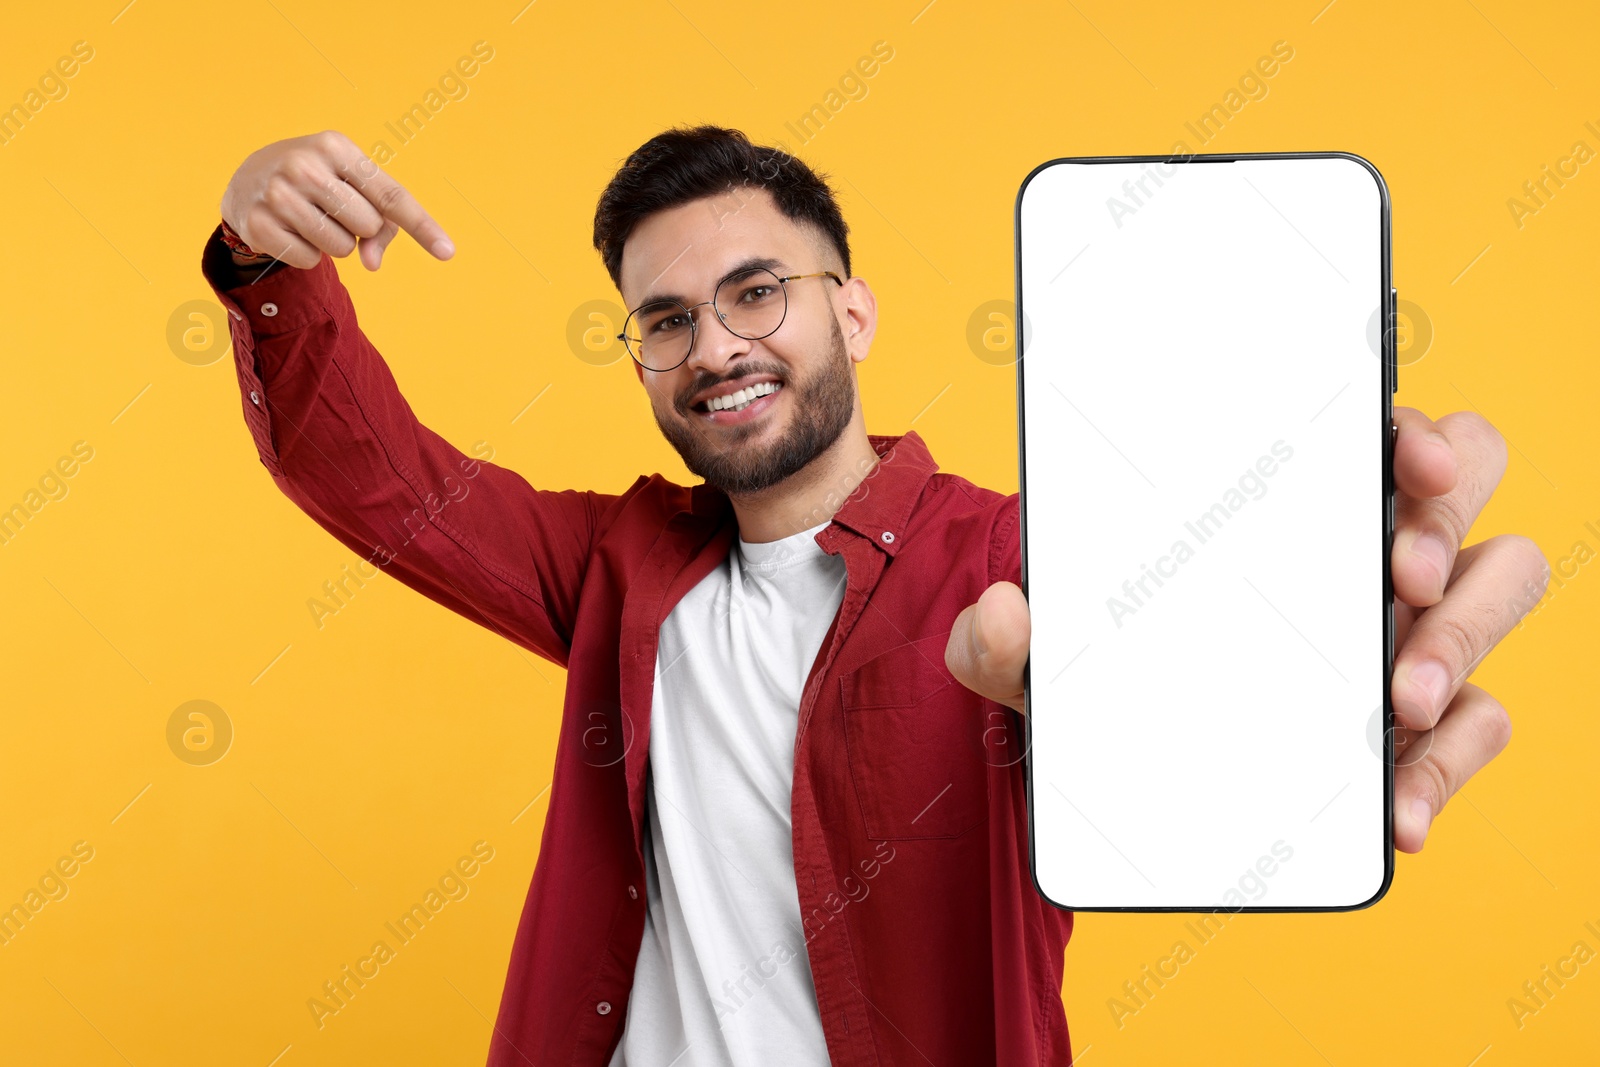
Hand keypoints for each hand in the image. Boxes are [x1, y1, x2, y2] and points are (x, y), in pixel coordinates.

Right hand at [219, 129, 453, 270]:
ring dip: (336, 244)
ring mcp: (278, 193)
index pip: (390, 195)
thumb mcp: (353, 186)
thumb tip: (371, 263)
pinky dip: (307, 253)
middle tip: (333, 209)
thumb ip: (382, 226)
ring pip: (344, 249)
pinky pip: (311, 261)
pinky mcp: (258, 224)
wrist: (249, 179)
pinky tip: (290, 230)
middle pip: (370, 226)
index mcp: (337, 146)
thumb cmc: (320, 183)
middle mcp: (305, 164)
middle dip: (360, 227)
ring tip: (312, 218)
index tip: (448, 252)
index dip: (422, 226)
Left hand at [945, 408, 1549, 854]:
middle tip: (1399, 582)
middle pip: (1463, 489)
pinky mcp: (1414, 718)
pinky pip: (1473, 723)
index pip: (1375, 425)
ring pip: (1495, 591)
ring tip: (1403, 701)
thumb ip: (994, 636)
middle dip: (1447, 526)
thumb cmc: (1091, 664)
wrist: (1108, 755)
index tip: (1408, 456)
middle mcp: (1356, 544)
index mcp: (1280, 493)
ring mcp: (1398, 626)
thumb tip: (998, 614)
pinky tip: (1395, 811)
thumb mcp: (1034, 651)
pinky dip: (1446, 766)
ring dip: (1464, 640)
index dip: (1411, 425)